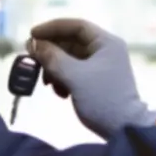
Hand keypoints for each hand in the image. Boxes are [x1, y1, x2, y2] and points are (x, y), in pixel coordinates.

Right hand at [27, 18, 155, 139]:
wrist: (124, 130)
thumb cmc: (102, 99)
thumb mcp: (74, 77)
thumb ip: (52, 58)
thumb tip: (32, 43)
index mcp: (106, 43)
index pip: (76, 26)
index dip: (52, 27)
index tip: (32, 35)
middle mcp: (105, 50)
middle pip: (71, 42)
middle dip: (51, 52)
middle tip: (32, 61)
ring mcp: (101, 66)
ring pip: (70, 58)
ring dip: (55, 68)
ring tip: (47, 83)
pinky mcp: (97, 81)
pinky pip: (74, 72)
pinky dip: (63, 78)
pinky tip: (59, 92)